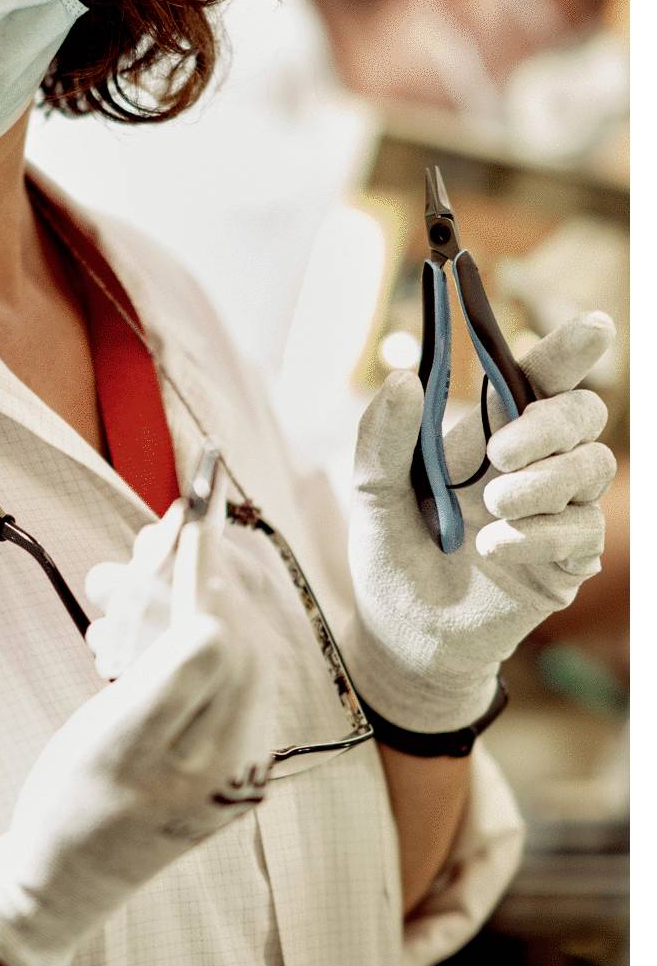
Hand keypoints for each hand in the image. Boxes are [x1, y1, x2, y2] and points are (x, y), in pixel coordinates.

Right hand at [0, 488, 275, 965]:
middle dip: (183, 583)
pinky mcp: (199, 755)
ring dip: (159, 611)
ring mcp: (224, 754)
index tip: (180, 520)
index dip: (208, 572)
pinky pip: (191, 680)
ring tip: (104, 596)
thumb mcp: (114, 742)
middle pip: (230, 637)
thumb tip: (216, 614)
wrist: (54, 886)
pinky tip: (112, 642)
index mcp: (231, 749)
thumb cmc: (72, 815)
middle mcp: (243, 750)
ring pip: (207, 653)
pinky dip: (154, 646)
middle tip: (136, 549)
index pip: (236, 634)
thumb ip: (173, 678)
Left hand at [345, 310, 616, 734]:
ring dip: (544, 480)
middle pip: (584, 412)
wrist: (400, 636)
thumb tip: (406, 376)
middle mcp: (532, 464)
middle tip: (500, 454)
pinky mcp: (565, 561)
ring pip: (595, 467)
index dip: (568, 350)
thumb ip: (383, 438)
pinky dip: (540, 533)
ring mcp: (555, 512)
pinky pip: (583, 530)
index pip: (539, 378)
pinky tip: (493, 548)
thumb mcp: (371, 494)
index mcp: (489, 433)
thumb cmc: (391, 555)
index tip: (592, 329)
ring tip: (491, 506)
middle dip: (551, 423)